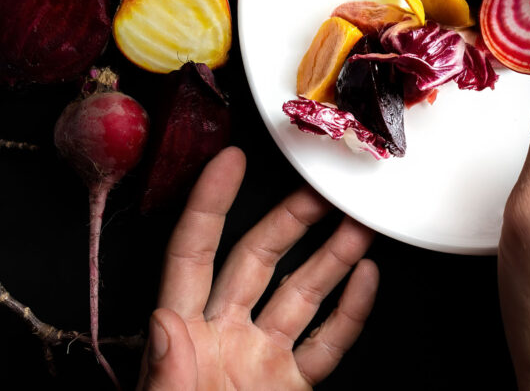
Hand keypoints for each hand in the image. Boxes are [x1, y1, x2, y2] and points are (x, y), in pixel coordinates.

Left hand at [137, 147, 378, 389]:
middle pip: (258, 260)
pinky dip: (351, 311)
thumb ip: (165, 373)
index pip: (193, 256)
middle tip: (319, 189)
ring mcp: (261, 359)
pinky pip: (326, 342)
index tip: (229, 162)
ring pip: (302, 294)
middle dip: (291, 219)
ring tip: (358, 224)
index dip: (210, 205)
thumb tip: (163, 322)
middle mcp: (224, 338)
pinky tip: (366, 278)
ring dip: (333, 257)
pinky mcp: (291, 384)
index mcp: (184, 337)